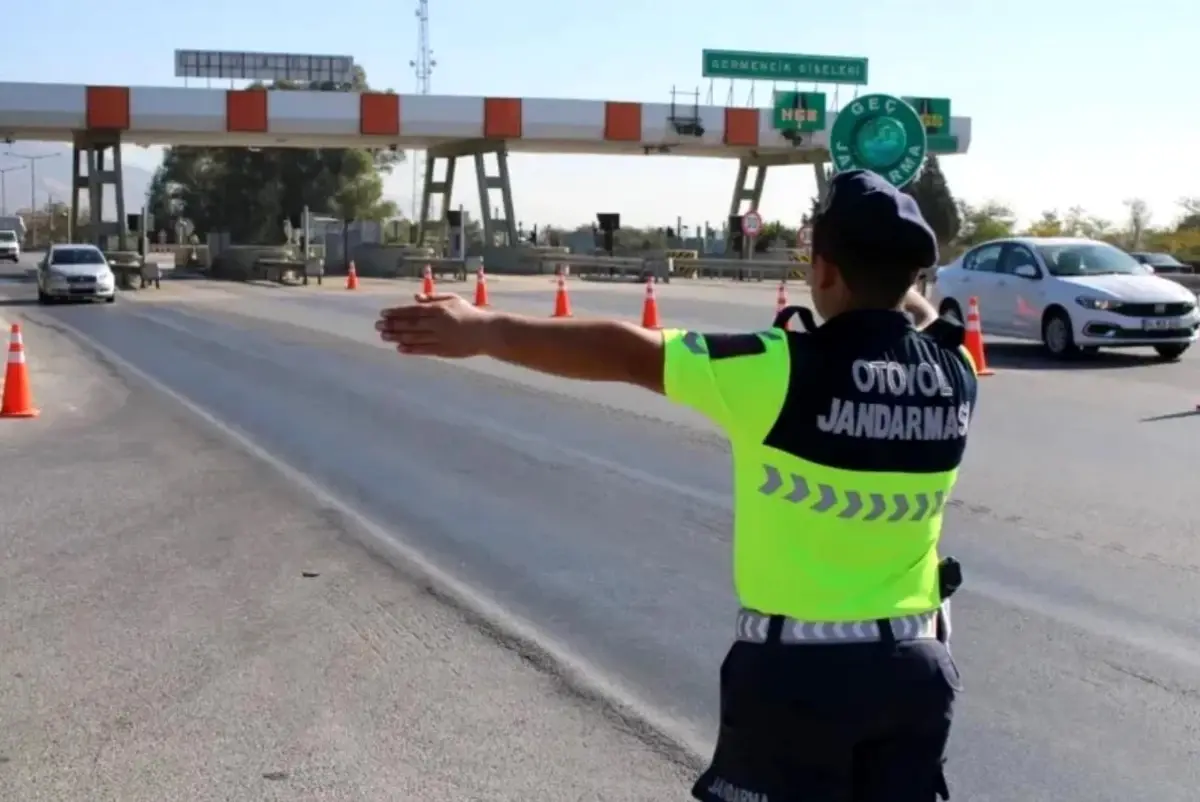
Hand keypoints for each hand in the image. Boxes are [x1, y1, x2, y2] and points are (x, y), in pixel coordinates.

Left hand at [376, 293, 493, 357]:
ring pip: (414, 337)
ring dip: (397, 337)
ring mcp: (439, 338)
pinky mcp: (443, 350)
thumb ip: (433, 298)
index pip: (413, 310)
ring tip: (384, 337)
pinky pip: (423, 350)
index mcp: (438, 310)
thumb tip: (415, 298)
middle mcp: (436, 324)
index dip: (396, 312)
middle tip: (377, 326)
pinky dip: (411, 349)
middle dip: (392, 325)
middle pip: (410, 324)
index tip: (383, 313)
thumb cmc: (469, 313)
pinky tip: (399, 348)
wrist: (486, 332)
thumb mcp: (453, 299)